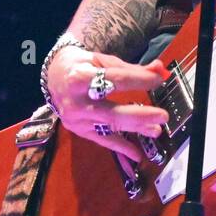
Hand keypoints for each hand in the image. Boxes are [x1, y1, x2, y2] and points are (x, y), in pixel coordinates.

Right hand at [46, 46, 170, 174]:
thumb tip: (158, 69)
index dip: (139, 80)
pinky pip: (102, 140)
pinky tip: (137, 154)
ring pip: (109, 127)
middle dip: (139, 115)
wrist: (53, 77)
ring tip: (156, 130)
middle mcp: (76, 102)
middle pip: (111, 111)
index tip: (158, 80)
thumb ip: (130, 68)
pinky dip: (120, 147)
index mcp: (81, 77)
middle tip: (162, 116)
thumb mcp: (102, 60)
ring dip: (135, 130)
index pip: (116, 80)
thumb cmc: (81, 65)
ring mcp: (77, 120)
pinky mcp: (79, 130)